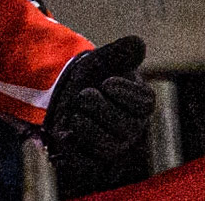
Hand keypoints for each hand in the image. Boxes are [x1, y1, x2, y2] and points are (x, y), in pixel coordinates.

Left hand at [42, 36, 153, 185]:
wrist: (59, 93)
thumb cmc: (89, 75)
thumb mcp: (101, 60)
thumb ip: (120, 52)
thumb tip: (137, 43)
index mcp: (140, 102)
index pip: (145, 104)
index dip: (125, 93)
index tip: (106, 82)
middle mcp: (131, 127)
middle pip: (126, 127)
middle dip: (99, 107)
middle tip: (83, 94)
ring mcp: (113, 145)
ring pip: (108, 146)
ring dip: (86, 125)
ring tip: (74, 111)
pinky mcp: (92, 159)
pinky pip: (87, 162)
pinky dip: (74, 146)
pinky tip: (65, 132)